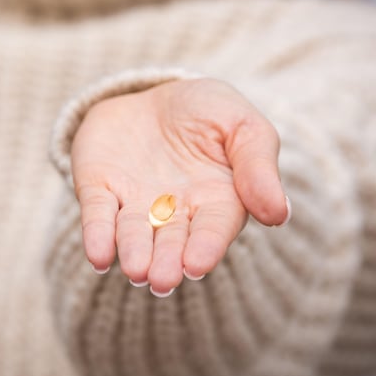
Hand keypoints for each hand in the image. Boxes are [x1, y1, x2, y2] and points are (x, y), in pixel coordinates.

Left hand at [70, 78, 289, 295]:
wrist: (155, 95)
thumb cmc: (209, 113)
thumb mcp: (243, 125)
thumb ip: (258, 165)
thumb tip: (279, 214)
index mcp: (217, 201)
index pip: (213, 229)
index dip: (205, 247)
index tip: (196, 264)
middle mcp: (174, 211)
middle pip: (170, 241)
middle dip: (165, 260)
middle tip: (161, 280)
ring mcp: (134, 202)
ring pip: (132, 232)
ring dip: (132, 251)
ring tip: (134, 271)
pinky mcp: (100, 188)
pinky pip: (98, 212)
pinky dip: (97, 234)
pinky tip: (98, 255)